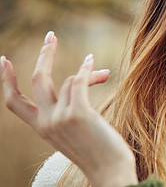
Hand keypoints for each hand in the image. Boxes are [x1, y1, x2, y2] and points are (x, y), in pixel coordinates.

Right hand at [1, 31, 137, 186]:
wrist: (111, 173)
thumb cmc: (98, 151)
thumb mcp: (76, 130)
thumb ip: (71, 108)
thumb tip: (83, 75)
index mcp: (41, 128)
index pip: (14, 103)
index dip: (6, 80)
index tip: (3, 60)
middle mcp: (46, 123)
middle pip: (36, 80)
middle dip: (44, 54)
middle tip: (51, 36)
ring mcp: (60, 118)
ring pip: (64, 79)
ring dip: (85, 70)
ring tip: (101, 71)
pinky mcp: (78, 113)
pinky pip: (78, 80)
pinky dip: (86, 69)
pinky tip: (92, 62)